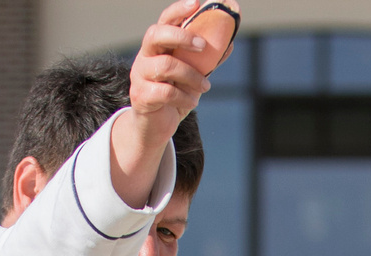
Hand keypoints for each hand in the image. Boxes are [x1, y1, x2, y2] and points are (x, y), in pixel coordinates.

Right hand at [111, 3, 218, 203]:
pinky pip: (166, 92)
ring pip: (167, 65)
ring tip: (205, 86)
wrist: (156, 128)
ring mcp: (140, 75)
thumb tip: (229, 42)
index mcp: (158, 46)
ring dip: (192, 76)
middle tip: (203, 45)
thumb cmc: (174, 96)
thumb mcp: (193, 76)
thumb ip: (207, 60)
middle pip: (156, 34)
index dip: (178, 10)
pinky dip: (184, 97)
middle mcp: (145, 56)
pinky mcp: (141, 96)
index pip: (164, 20)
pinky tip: (192, 102)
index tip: (196, 3)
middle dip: (182, 36)